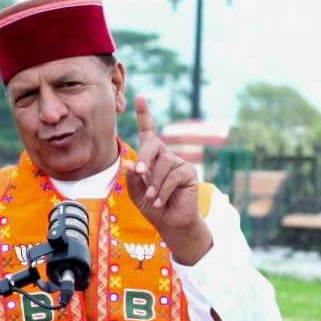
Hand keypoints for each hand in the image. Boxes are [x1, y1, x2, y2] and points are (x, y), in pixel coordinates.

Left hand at [121, 95, 212, 264]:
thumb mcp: (136, 193)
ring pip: (163, 164)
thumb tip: (132, 164)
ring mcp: (179, 163)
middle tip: (141, 174)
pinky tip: (161, 200)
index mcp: (152, 158)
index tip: (140, 97)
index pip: (149, 133)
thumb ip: (133, 178)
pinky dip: (163, 190)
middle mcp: (166, 156)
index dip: (145, 115)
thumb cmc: (153, 206)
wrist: (171, 223)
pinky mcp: (189, 173)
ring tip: (153, 197)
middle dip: (145, 159)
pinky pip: (173, 176)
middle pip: (153, 145)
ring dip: (154, 183)